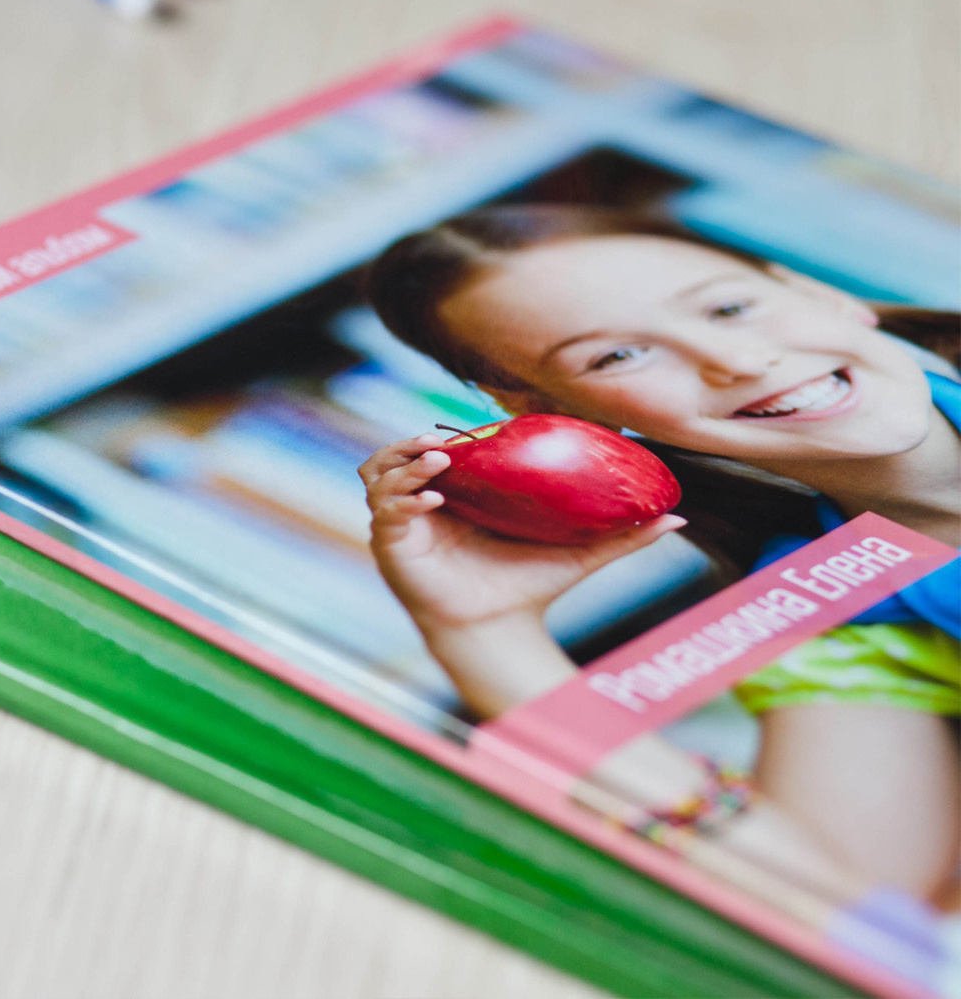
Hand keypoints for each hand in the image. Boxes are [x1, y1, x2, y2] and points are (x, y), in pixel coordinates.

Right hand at [359, 434, 686, 637]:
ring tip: (435, 458)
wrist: (500, 630)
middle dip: (412, 440)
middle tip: (443, 440)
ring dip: (402, 461)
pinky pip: (387, 512)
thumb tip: (678, 517)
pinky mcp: (393, 546)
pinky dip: (404, 499)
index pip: (439, 447)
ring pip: (379, 474)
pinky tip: (433, 499)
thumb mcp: (578, 552)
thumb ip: (622, 534)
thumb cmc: (529, 587)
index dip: (446, 432)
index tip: (468, 428)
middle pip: (397, 454)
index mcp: (459, 491)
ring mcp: (404, 523)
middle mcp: (424, 502)